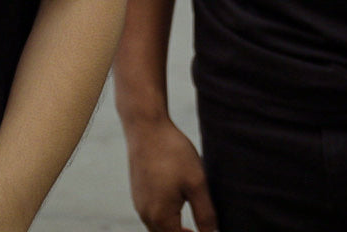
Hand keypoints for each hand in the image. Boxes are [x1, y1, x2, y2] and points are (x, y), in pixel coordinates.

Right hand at [123, 115, 217, 231]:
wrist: (146, 126)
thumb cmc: (172, 152)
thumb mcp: (197, 182)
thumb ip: (205, 214)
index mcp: (161, 217)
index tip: (209, 230)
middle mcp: (146, 215)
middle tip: (201, 229)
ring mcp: (139, 204)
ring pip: (158, 228)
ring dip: (174, 229)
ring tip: (192, 223)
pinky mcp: (137, 193)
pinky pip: (152, 216)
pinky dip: (165, 219)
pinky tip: (177, 204)